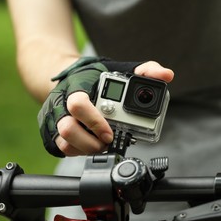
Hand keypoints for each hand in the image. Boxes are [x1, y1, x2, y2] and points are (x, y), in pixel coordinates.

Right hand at [38, 57, 173, 156]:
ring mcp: (56, 120)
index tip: (110, 131)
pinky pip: (62, 149)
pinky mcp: (54, 132)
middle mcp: (62, 105)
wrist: (71, 77)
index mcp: (77, 87)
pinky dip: (79, 151)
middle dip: (91, 142)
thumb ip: (145, 70)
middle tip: (109, 141)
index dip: (94, 121)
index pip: (78, 104)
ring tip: (102, 145)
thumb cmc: (96, 75)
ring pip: (64, 143)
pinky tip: (92, 145)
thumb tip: (166, 75)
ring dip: (86, 149)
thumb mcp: (121, 69)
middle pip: (68, 128)